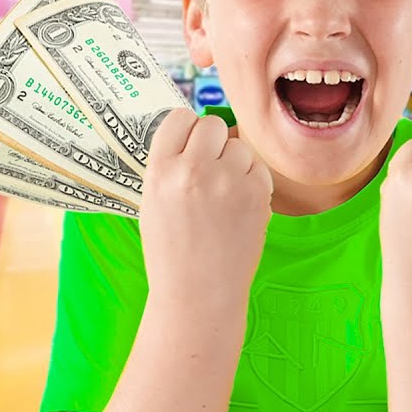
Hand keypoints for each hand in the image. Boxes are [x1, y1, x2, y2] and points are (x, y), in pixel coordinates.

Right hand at [138, 110, 272, 312]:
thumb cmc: (172, 252)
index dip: (187, 129)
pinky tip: (239, 206)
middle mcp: (194, 170)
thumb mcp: (153, 202)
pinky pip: (259, 168)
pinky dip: (252, 181)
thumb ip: (171, 165)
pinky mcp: (257, 195)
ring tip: (223, 195)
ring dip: (235, 163)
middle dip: (213, 142)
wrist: (198, 294)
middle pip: (212, 124)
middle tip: (210, 167)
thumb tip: (194, 133)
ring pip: (239, 146)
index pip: (179, 117)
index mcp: (160, 170)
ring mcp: (228, 181)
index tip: (190, 143)